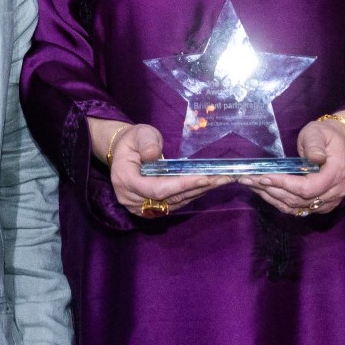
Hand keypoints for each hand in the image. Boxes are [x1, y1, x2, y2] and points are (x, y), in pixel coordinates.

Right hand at [97, 121, 228, 214]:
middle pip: (168, 199)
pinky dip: (189, 196)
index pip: (156, 189)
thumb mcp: (140, 134)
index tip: (204, 178)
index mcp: (125, 180)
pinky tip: (205, 187)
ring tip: (219, 182)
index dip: (181, 185)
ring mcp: (139, 208)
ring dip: (197, 193)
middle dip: (196, 188)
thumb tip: (153, 155)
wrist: (123, 152)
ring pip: (173, 204)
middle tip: (221, 178)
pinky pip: (172, 205)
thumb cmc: (133, 141)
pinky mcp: (148, 210)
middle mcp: (130, 199)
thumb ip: (147, 143)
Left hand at [245, 118, 344, 217]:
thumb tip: (314, 158)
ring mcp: (330, 202)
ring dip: (272, 198)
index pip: (308, 187)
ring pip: (297, 207)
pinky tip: (265, 193)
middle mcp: (335, 192)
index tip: (263, 177)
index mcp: (336, 173)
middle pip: (300, 200)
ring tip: (252, 186)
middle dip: (271, 190)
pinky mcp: (322, 206)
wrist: (341, 144)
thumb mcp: (318, 133)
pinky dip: (280, 202)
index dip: (285, 184)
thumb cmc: (326, 135)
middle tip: (248, 179)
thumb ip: (314, 145)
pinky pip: (299, 209)